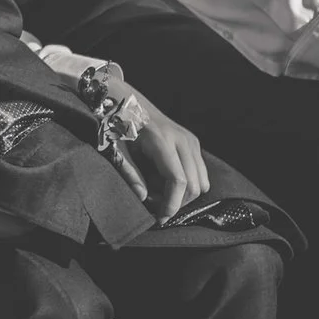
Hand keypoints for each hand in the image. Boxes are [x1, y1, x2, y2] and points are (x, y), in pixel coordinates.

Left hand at [102, 81, 209, 219]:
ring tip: (158, 192)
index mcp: (162, 140)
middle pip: (194, 185)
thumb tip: (143, 198)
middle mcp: (182, 139)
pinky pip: (200, 172)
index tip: (159, 218)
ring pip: (202, 181)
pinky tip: (166, 181)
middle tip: (154, 204)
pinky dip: (189, 184)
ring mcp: (191, 140)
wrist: (126, 99)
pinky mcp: (193, 142)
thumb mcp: (116, 148)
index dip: (171, 204)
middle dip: (177, 202)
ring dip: (184, 195)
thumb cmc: (116, 123)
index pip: (178, 180)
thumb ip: (130, 173)